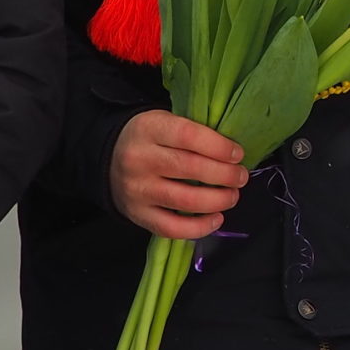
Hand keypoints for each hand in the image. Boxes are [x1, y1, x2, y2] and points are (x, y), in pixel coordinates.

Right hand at [112, 111, 249, 238]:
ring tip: (232, 196)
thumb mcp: (165, 122)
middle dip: (224, 175)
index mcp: (149, 128)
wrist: (109, 158)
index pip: (189, 136)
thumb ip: (193, 134)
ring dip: (217, 200)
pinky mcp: (136, 215)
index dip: (219, 146)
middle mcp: (140, 159)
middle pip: (190, 168)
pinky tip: (216, 219)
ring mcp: (137, 190)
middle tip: (240, 177)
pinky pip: (171, 227)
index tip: (237, 154)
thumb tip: (232, 154)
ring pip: (183, 200)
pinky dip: (198, 227)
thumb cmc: (150, 138)